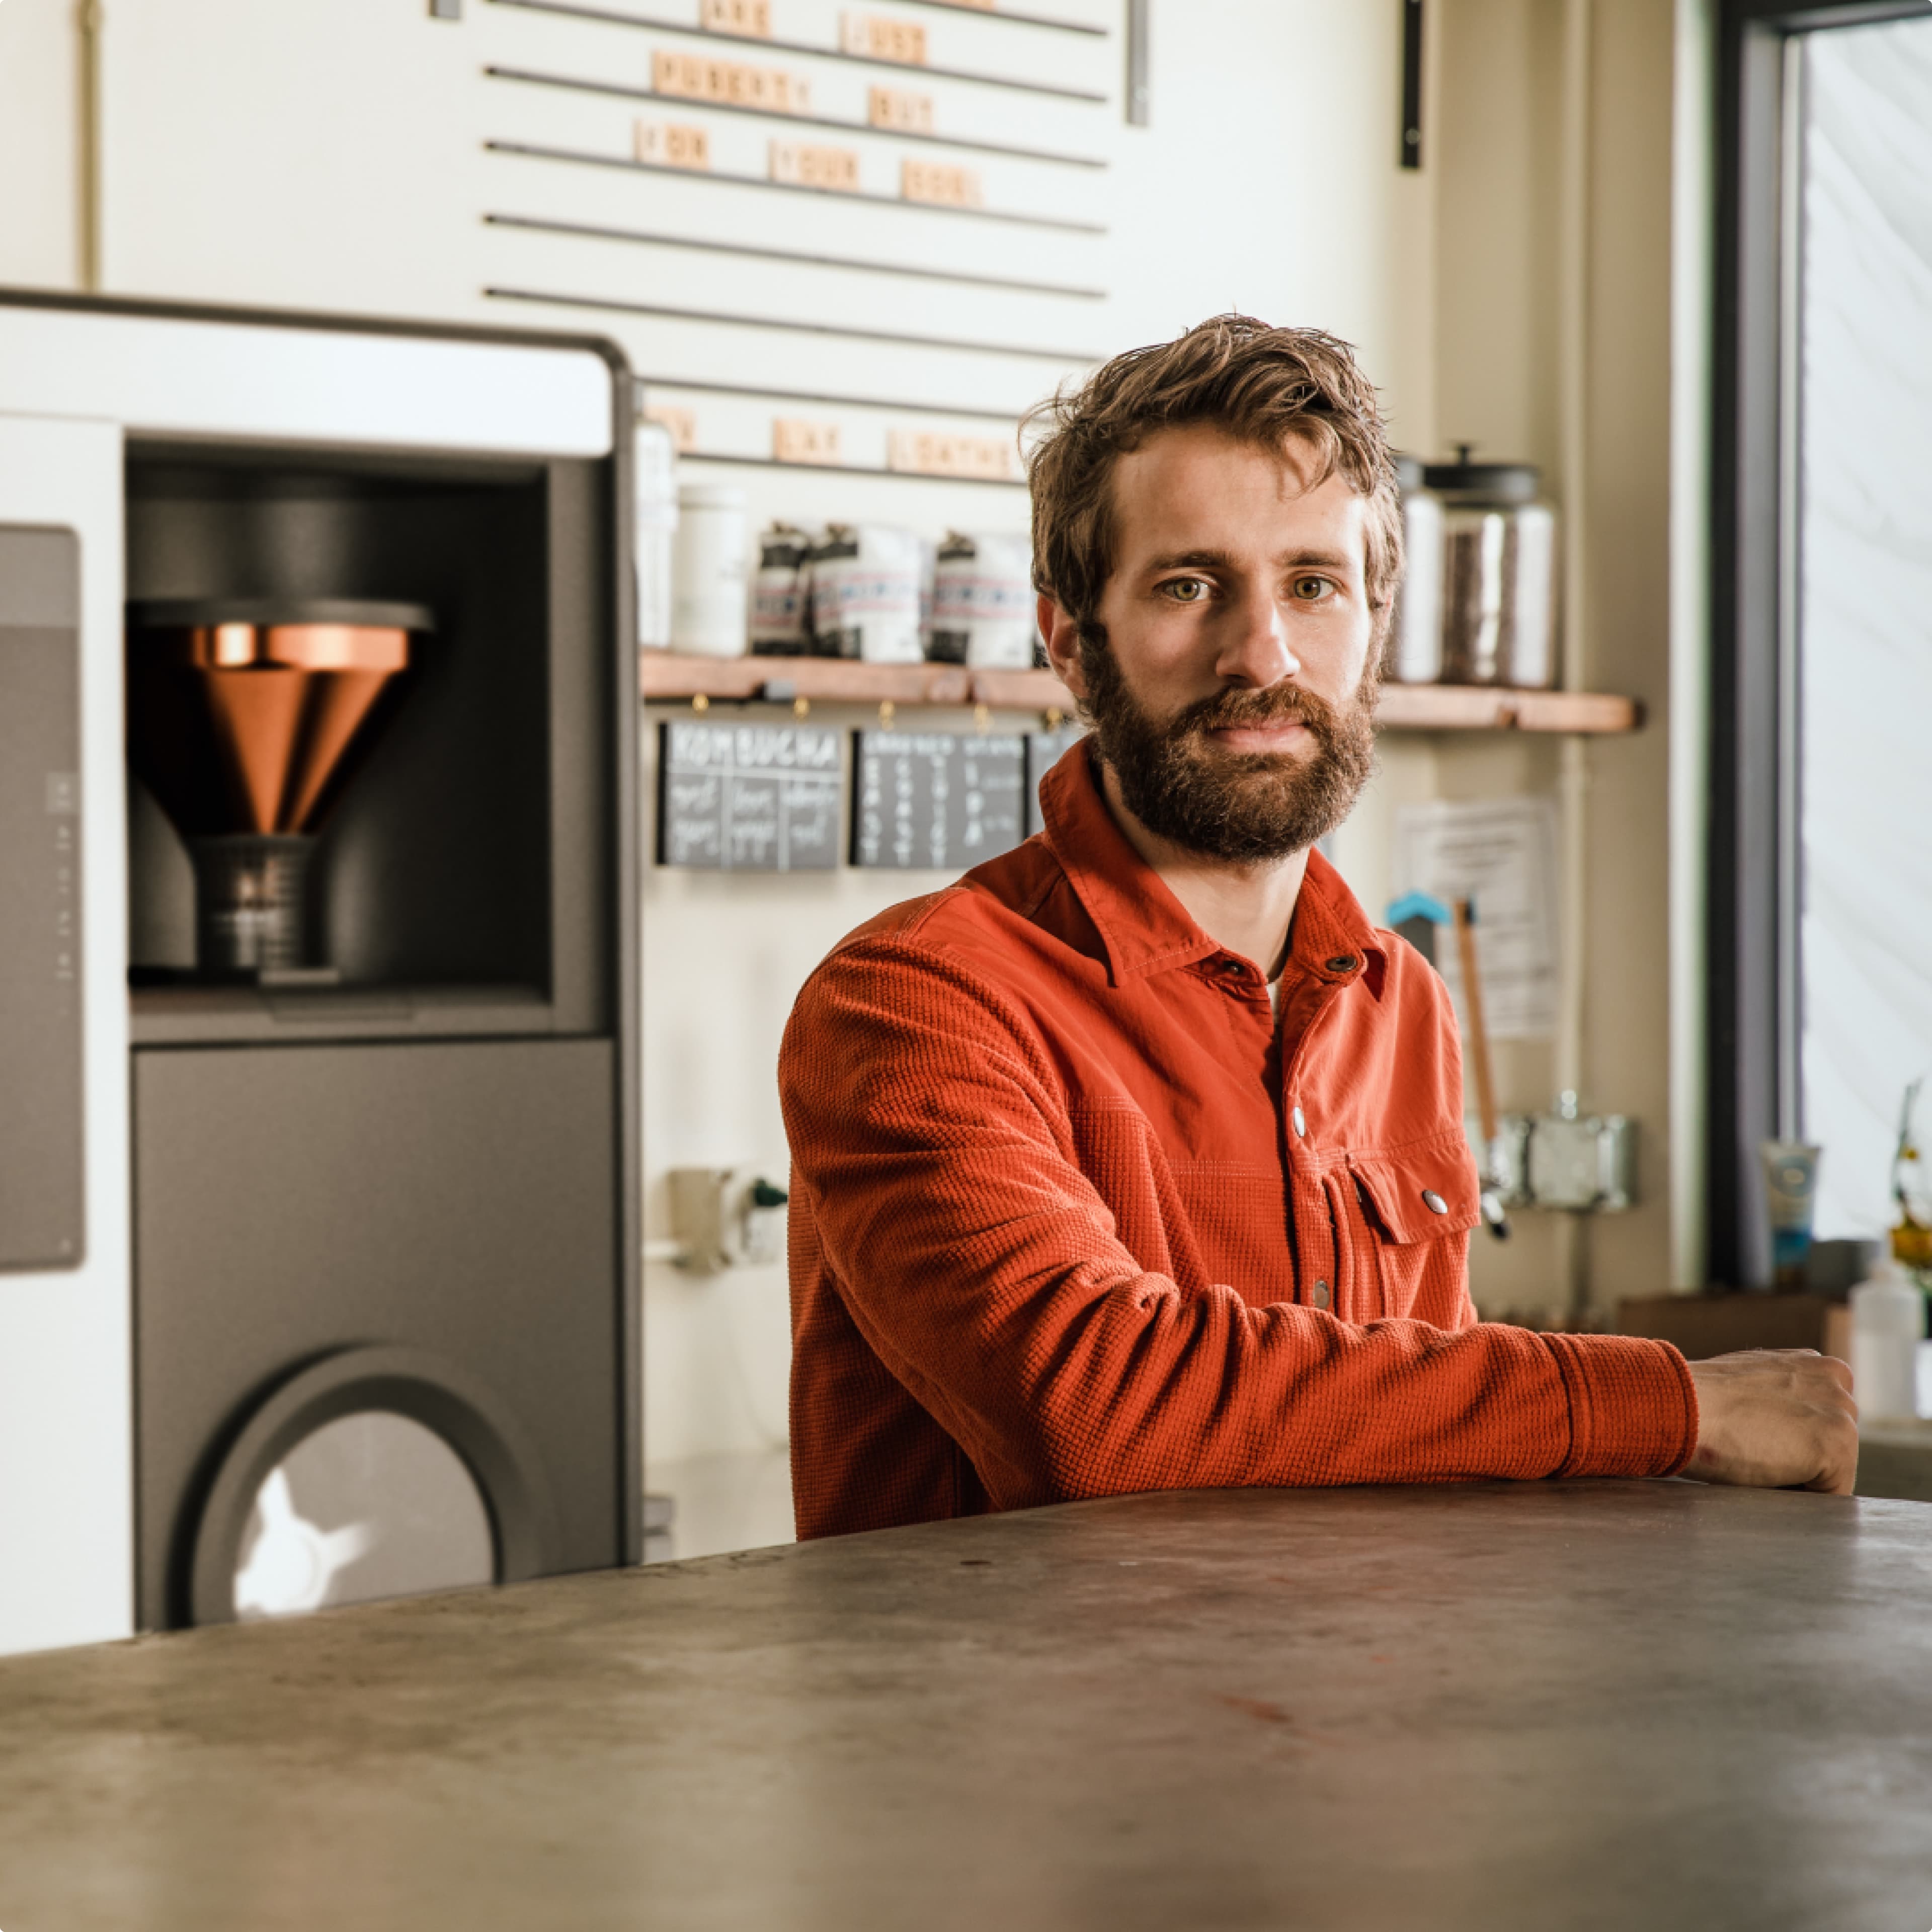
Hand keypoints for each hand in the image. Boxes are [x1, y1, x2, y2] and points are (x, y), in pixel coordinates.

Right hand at [1684, 1349, 1857, 1494]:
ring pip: (1833, 1469)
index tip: (1755, 1438)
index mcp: (1813, 1363)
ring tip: (1756, 1460)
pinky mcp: (1838, 1447)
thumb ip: (1779, 1392)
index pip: (1822, 1419)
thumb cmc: (1700, 1399)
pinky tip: (1766, 1475)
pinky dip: (1801, 1497)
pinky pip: (1831, 1494)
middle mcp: (1835, 1380)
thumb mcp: (1749, 1380)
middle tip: (1752, 1450)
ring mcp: (1841, 1413)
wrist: (1682, 1407)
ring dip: (1800, 1476)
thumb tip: (1781, 1419)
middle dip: (1799, 1456)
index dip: (1789, 1438)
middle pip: (1832, 1443)